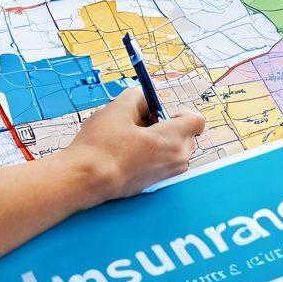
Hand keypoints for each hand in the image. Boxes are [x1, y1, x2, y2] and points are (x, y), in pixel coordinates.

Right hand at [61, 88, 205, 206]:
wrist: (85, 179)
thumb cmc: (101, 146)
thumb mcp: (118, 108)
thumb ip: (138, 97)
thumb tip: (145, 100)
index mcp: (172, 139)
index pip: (197, 121)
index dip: (181, 111)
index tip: (160, 112)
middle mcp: (176, 159)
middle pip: (186, 134)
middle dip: (168, 125)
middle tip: (140, 123)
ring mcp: (166, 174)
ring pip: (174, 149)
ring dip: (160, 139)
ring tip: (131, 138)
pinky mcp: (155, 184)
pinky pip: (163, 162)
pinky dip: (152, 154)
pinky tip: (128, 152)